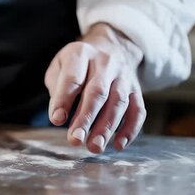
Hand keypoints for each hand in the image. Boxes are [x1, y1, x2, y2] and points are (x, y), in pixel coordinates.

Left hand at [44, 23, 144, 153]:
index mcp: (81, 53)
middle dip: (86, 118)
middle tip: (76, 140)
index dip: (63, 100)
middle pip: (97, 92)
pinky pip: (138, 110)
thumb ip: (57, 90)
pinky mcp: (136, 90)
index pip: (72, 78)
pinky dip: (130, 129)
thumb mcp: (59, 67)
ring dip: (107, 128)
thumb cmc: (77, 65)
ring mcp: (123, 76)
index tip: (56, 120)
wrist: (110, 47)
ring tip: (95, 147)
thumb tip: (59, 117)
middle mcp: (105, 62)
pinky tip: (118, 145)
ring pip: (118, 102)